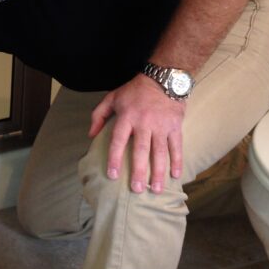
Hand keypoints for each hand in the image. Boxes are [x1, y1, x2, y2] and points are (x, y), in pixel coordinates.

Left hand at [88, 74, 184, 193]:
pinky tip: (176, 175)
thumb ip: (98, 115)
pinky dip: (177, 161)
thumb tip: (91, 135)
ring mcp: (161, 125)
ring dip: (158, 172)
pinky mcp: (175, 126)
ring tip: (156, 189)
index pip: (118, 140)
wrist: (163, 78)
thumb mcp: (112, 97)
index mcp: (127, 116)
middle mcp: (144, 122)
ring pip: (160, 152)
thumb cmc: (135, 90)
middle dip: (139, 171)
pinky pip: (176, 146)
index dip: (115, 158)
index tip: (113, 175)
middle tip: (136, 189)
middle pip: (141, 150)